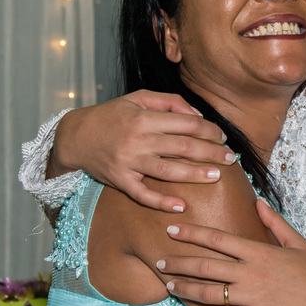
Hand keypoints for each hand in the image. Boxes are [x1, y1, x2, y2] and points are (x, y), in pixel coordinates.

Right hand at [51, 90, 234, 211]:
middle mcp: (137, 140)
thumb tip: (197, 115)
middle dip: (210, 152)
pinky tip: (181, 207)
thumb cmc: (111, 115)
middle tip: (230, 158)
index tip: (222, 137)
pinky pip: (142, 195)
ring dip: (194, 174)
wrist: (75, 136)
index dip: (208, 130)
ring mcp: (128, 162)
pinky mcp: (120, 181)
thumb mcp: (138, 99)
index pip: (185, 124)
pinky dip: (161, 202)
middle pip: (182, 148)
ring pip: (167, 171)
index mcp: (144, 117)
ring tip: (217, 176)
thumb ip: (169, 102)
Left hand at [159, 199, 305, 305]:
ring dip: (185, 291)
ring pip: (209, 295)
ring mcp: (253, 299)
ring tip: (170, 287)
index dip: (191, 234)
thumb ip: (274, 223)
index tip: (172, 231)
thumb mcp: (298, 243)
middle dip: (178, 264)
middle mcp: (251, 274)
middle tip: (159, 262)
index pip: (217, 240)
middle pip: (205, 267)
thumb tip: (258, 202)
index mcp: (259, 252)